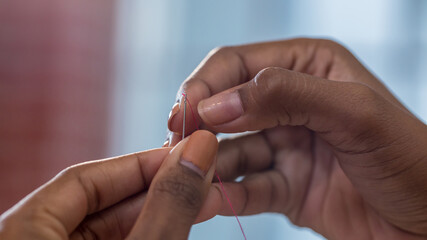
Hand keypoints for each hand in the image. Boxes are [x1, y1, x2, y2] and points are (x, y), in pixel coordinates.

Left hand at [0, 130, 217, 239]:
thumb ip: (167, 205)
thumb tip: (200, 149)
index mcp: (20, 235)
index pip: (82, 179)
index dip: (140, 163)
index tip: (185, 153)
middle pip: (98, 203)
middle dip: (157, 189)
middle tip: (201, 177)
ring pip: (108, 227)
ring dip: (157, 212)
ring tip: (200, 200)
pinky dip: (145, 232)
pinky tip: (176, 221)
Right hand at [167, 39, 426, 238]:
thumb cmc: (411, 159)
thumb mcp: (354, 112)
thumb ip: (284, 95)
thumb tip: (217, 104)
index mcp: (307, 66)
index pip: (238, 64)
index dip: (207, 85)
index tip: (186, 113)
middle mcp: (290, 102)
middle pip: (226, 107)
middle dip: (200, 126)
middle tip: (176, 144)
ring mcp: (284, 145)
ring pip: (231, 151)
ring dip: (209, 165)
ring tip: (190, 181)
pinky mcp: (283, 185)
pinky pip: (245, 188)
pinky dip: (226, 195)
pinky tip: (212, 202)